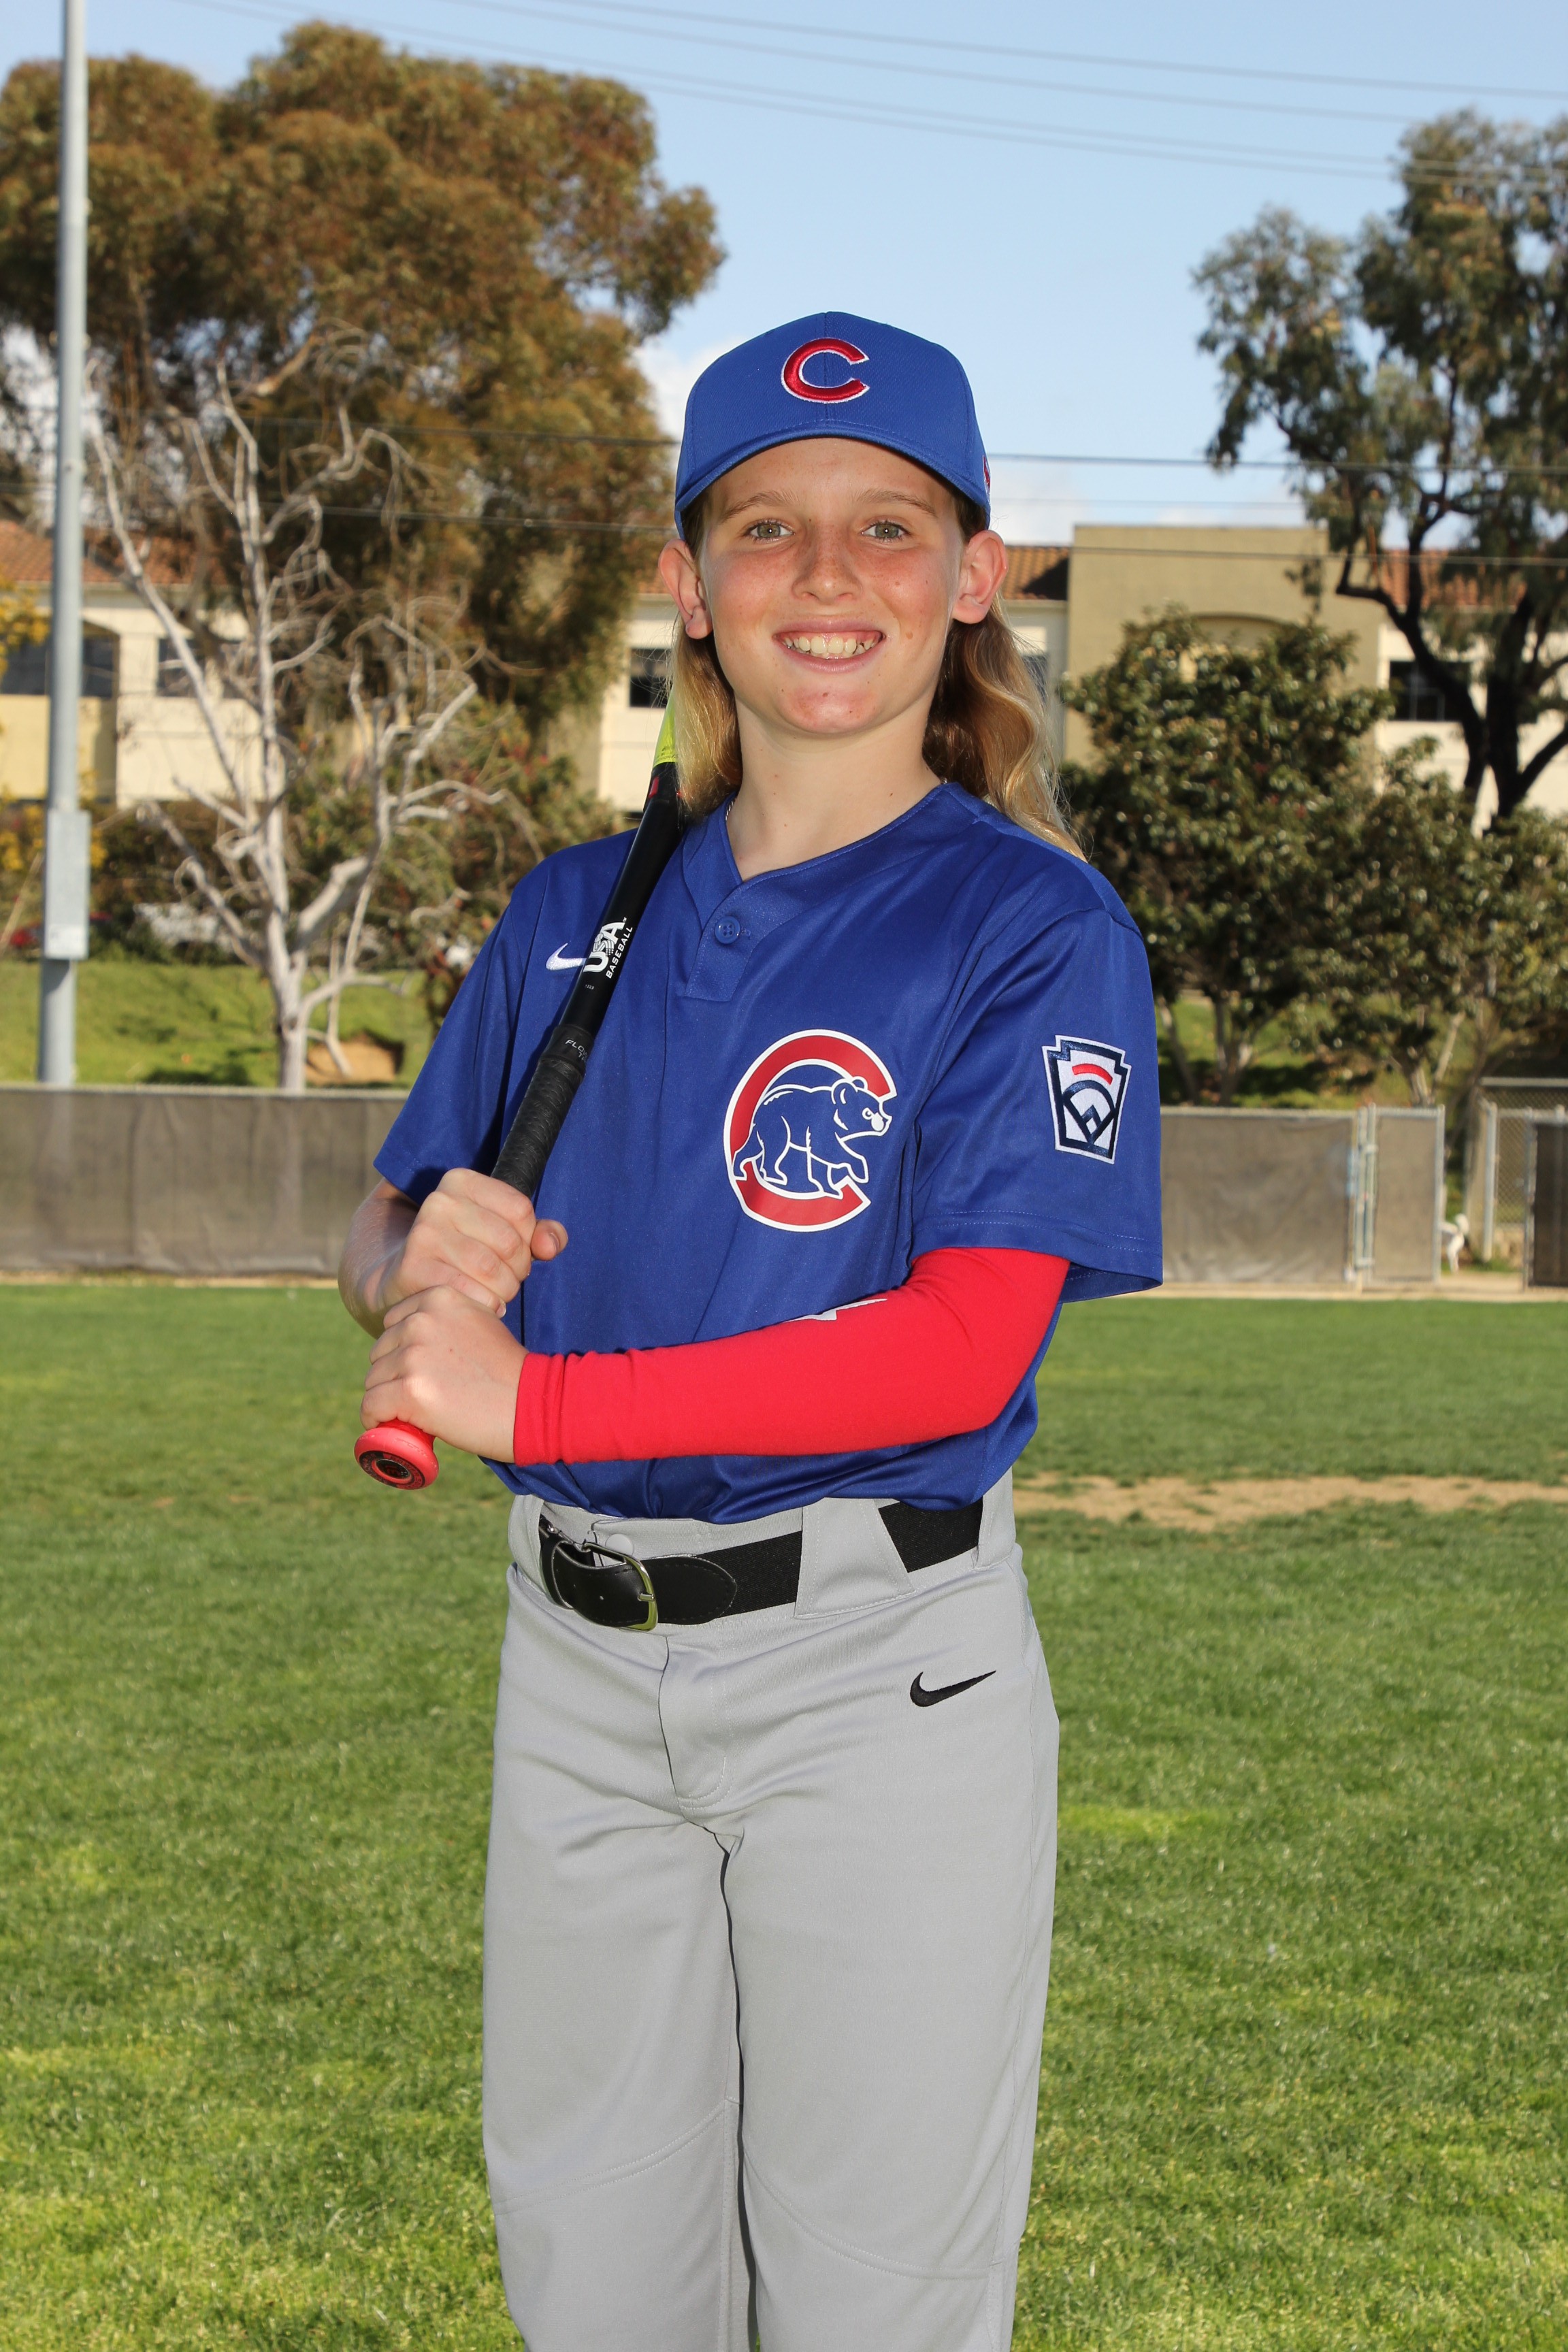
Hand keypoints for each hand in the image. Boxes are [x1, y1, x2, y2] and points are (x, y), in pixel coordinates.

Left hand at [362, 1286, 524, 1459]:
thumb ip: (446, 1323)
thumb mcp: (480, 1324)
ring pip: (374, 1380)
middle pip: (381, 1352)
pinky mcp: (409, 1390)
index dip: (402, 1351)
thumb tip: (412, 1344)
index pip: (394, 1323)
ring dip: (388, 1399)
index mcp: (439, 1298)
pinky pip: (371, 1406)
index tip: (420, 1371)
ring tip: (417, 1413)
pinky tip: (390, 1425)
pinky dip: (375, 1420)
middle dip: (394, 1375)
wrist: (535, 1404)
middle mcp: (422, 1321)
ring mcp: (413, 1355)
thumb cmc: (510, 1372)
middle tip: (425, 1396)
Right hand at [374, 1169, 565, 1321]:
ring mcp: (423, 1233)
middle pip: (510, 1243)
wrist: (399, 1277)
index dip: (528, 1239)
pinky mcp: (414, 1267)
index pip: (521, 1209)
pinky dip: (486, 1305)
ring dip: (504, 1291)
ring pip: (493, 1271)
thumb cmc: (461, 1253)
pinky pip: (472, 1293)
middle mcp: (439, 1201)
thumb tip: (550, 1246)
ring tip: (493, 1293)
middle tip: (504, 1279)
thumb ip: (538, 1233)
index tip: (511, 1252)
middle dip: (518, 1271)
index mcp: (460, 1180)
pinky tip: (480, 1305)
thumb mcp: (501, 1232)